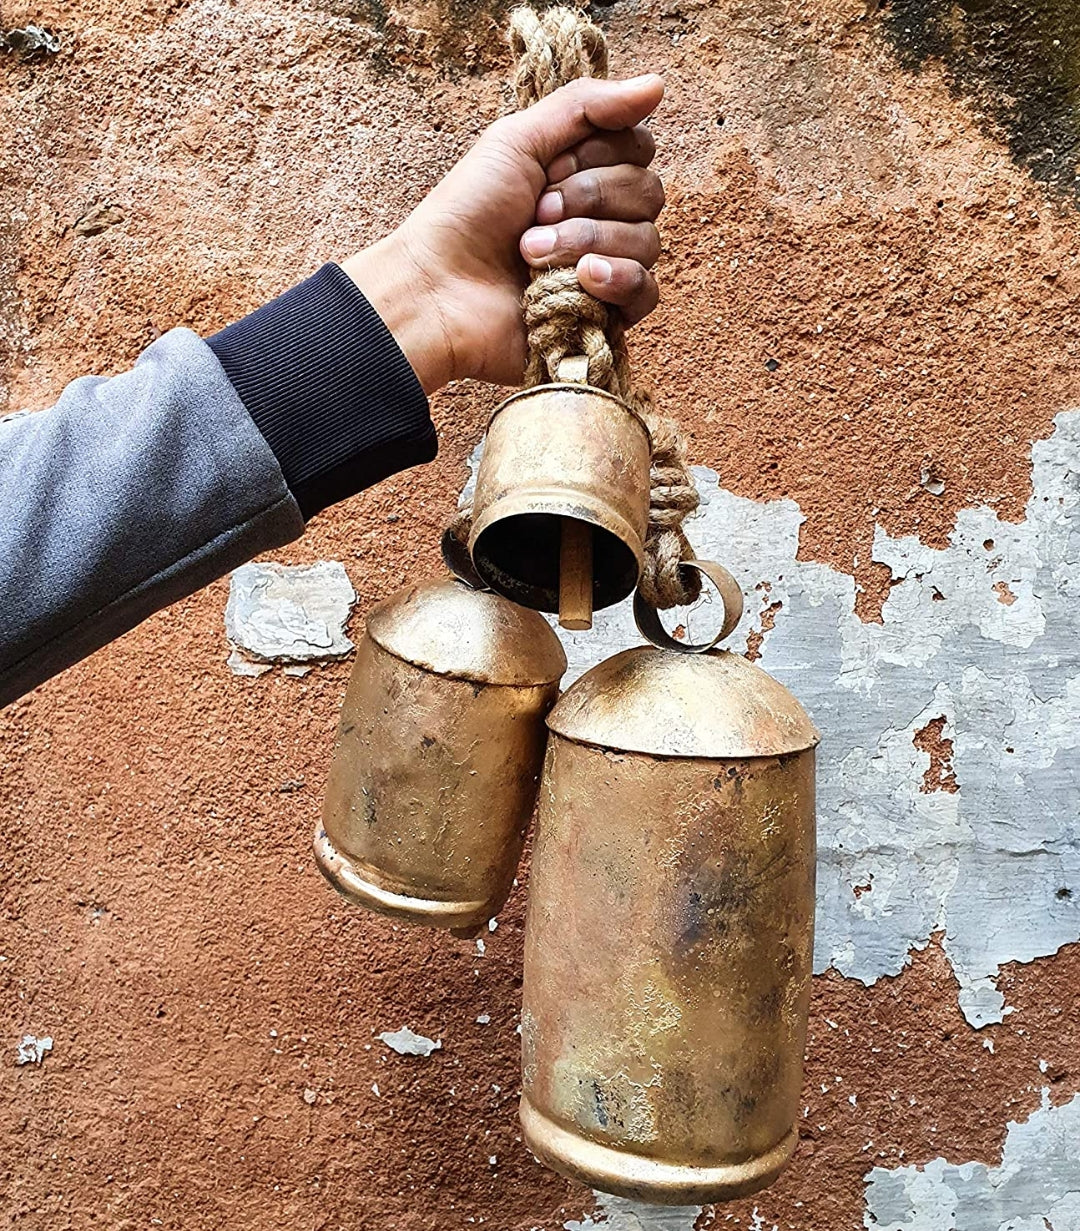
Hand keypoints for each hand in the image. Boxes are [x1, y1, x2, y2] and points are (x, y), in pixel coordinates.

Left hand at [341, 74, 665, 392]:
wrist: (440, 290)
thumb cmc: (468, 215)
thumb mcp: (517, 139)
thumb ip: (586, 106)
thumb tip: (657, 84)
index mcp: (583, 176)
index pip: (639, 151)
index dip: (599, 156)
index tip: (549, 170)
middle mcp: (601, 220)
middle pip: (648, 193)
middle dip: (588, 198)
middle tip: (536, 213)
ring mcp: (606, 270)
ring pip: (646, 242)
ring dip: (585, 241)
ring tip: (533, 254)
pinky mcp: (605, 318)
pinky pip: (645, 293)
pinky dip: (615, 281)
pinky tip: (579, 281)